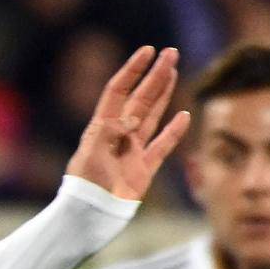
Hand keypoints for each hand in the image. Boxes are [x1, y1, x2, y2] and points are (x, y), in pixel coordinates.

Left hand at [63, 45, 191, 202]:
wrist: (88, 217)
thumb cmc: (85, 187)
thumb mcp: (91, 156)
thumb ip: (110, 134)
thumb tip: (132, 118)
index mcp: (101, 128)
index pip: (118, 91)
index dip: (132, 70)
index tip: (147, 50)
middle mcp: (118, 135)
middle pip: (140, 98)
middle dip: (154, 75)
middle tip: (171, 52)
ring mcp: (132, 151)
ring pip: (152, 115)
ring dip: (163, 93)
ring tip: (174, 71)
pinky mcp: (144, 169)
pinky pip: (162, 145)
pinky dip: (174, 131)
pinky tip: (185, 115)